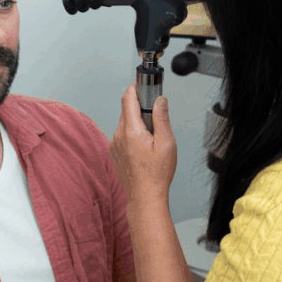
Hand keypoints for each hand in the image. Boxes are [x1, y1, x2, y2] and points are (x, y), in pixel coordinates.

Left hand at [110, 82, 176, 208]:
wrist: (145, 196)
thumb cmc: (157, 174)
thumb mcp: (166, 143)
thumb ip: (161, 118)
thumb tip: (159, 101)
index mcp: (131, 131)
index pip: (128, 100)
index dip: (133, 89)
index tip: (139, 85)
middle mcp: (118, 136)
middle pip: (126, 111)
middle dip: (139, 108)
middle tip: (154, 117)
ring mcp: (114, 145)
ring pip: (124, 124)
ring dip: (136, 123)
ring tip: (151, 138)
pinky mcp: (114, 153)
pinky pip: (122, 136)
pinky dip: (131, 135)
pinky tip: (143, 147)